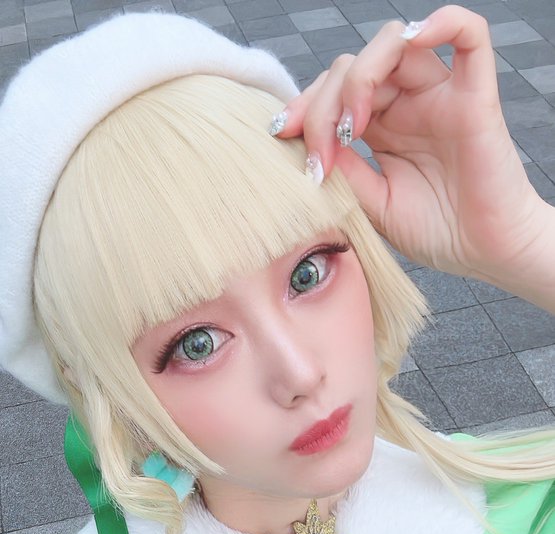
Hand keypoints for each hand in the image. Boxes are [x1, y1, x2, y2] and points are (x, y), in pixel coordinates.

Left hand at [274, 5, 547, 284]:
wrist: (485, 255)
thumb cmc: (436, 233)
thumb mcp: (371, 204)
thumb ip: (343, 168)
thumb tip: (305, 139)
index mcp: (381, 126)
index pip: (334, 91)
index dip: (305, 107)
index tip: (283, 138)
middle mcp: (407, 103)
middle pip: (353, 66)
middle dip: (323, 103)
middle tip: (320, 155)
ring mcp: (440, 96)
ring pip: (395, 44)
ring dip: (360, 76)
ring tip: (351, 125)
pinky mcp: (475, 97)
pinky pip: (469, 35)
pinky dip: (444, 22)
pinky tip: (417, 40)